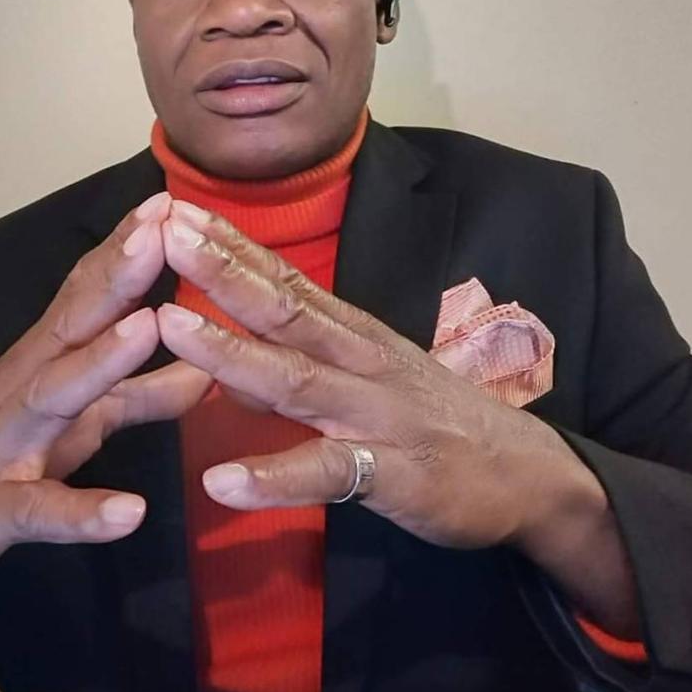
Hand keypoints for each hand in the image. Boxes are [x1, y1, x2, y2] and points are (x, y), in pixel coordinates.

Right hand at [0, 191, 213, 591]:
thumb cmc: (2, 460)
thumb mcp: (83, 423)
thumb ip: (142, 395)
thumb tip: (205, 370)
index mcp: (46, 361)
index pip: (87, 294)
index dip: (126, 250)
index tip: (169, 204)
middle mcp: (24, 387)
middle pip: (73, 323)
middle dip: (119, 274)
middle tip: (162, 226)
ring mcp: (7, 445)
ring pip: (56, 394)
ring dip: (103, 360)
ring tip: (149, 325)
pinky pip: (42, 510)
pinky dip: (84, 511)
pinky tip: (128, 512)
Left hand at [154, 199, 596, 551]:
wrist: (526, 471)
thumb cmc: (435, 416)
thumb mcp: (367, 377)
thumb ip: (299, 362)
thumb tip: (228, 359)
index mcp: (352, 334)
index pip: (284, 280)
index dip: (230, 245)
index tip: (175, 210)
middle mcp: (360, 361)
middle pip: (284, 312)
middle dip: (222, 271)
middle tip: (164, 231)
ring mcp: (376, 414)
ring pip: (297, 379)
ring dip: (231, 353)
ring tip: (171, 326)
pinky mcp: (394, 473)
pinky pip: (327, 473)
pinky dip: (273, 478)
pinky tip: (221, 481)